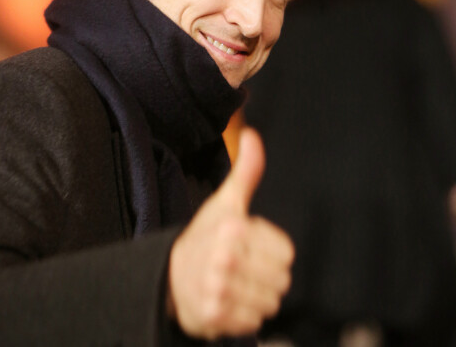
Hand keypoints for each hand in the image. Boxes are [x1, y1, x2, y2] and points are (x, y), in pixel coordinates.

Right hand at [166, 127, 293, 339]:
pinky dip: (245, 315)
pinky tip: (228, 301)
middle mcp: (225, 258)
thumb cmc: (206, 235)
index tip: (248, 246)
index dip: (271, 251)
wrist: (168, 274)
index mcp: (233, 228)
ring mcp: (218, 288)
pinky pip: (254, 321)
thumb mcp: (226, 202)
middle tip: (242, 267)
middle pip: (282, 280)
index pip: (287, 253)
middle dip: (266, 275)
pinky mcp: (213, 316)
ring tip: (235, 283)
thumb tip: (252, 134)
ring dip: (257, 296)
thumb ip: (246, 171)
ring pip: (270, 302)